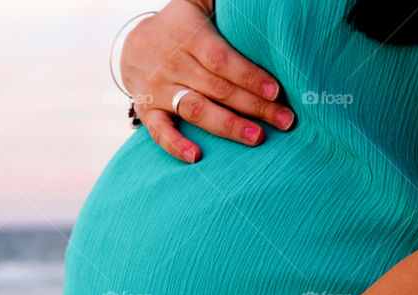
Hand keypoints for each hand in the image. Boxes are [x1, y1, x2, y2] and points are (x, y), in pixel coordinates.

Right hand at [120, 0, 295, 162]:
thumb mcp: (199, 6)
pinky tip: (196, 157)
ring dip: (227, 126)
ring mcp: (159, 89)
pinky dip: (175, 145)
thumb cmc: (182, 28)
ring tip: (256, 137)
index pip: (222, 60)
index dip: (249, 75)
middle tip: (285, 121)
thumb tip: (258, 6)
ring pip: (196, 110)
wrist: (132, 45)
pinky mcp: (147, 111)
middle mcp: (174, 65)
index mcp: (190, 39)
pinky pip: (159, 131)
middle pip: (217, 89)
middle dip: (254, 107)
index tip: (276, 92)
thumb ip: (224, 7)